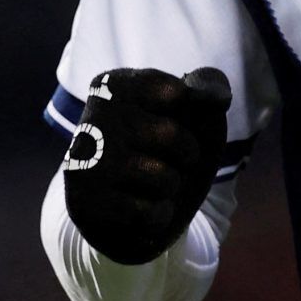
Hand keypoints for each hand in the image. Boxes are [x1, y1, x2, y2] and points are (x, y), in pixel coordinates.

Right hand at [60, 66, 232, 264]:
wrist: (139, 215)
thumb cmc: (169, 152)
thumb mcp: (196, 114)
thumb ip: (209, 88)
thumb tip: (218, 96)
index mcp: (113, 86)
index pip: (177, 94)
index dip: (190, 118)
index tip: (171, 125)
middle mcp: (90, 119)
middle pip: (171, 135)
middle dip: (185, 154)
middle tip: (164, 158)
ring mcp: (82, 163)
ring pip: (163, 178)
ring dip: (170, 186)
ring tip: (150, 184)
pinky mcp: (84, 205)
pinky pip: (149, 213)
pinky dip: (157, 215)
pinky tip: (137, 208)